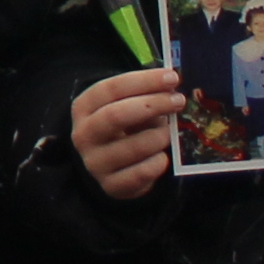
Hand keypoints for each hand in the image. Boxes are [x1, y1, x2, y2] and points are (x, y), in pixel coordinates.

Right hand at [69, 64, 181, 200]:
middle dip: (153, 105)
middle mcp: (84, 135)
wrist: (112, 166)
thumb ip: (145, 95)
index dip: (143, 81)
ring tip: (170, 132)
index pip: (111, 89)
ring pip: (132, 147)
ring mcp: (95, 163)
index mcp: (84, 108)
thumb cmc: (124, 127)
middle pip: (116, 115)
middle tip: (179, 101)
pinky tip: (162, 156)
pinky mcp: (111, 186)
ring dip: (159, 136)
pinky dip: (158, 162)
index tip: (172, 77)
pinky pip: (142, 173)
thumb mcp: (127, 106)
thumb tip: (172, 86)